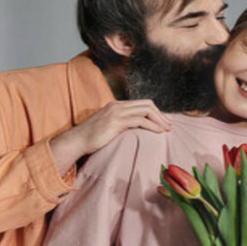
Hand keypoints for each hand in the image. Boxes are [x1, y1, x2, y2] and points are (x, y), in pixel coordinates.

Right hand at [50, 100, 171, 174]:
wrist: (77, 141)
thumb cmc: (92, 138)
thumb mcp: (109, 128)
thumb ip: (121, 125)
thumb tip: (134, 131)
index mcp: (117, 105)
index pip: (142, 103)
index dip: (156, 113)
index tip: (164, 123)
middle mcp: (118, 105)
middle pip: (147, 104)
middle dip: (161, 115)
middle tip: (169, 126)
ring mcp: (117, 112)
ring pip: (146, 110)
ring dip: (159, 120)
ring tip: (166, 130)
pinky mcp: (116, 121)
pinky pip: (140, 120)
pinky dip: (152, 125)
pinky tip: (158, 132)